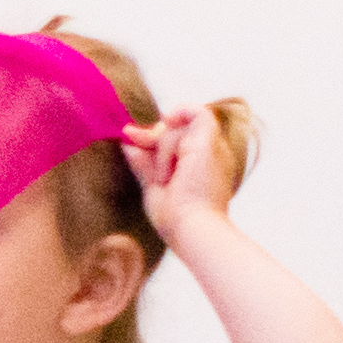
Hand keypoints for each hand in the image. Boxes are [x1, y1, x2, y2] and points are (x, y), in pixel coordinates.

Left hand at [122, 106, 236, 239]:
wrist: (192, 229)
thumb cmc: (176, 219)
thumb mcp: (154, 186)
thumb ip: (144, 164)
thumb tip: (128, 143)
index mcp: (202, 167)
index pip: (177, 138)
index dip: (152, 136)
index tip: (129, 137)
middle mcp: (212, 155)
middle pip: (178, 129)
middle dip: (152, 136)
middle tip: (136, 143)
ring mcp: (214, 148)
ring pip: (180, 127)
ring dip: (163, 149)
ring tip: (165, 177)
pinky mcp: (210, 143)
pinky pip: (198, 113)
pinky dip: (181, 114)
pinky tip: (169, 121)